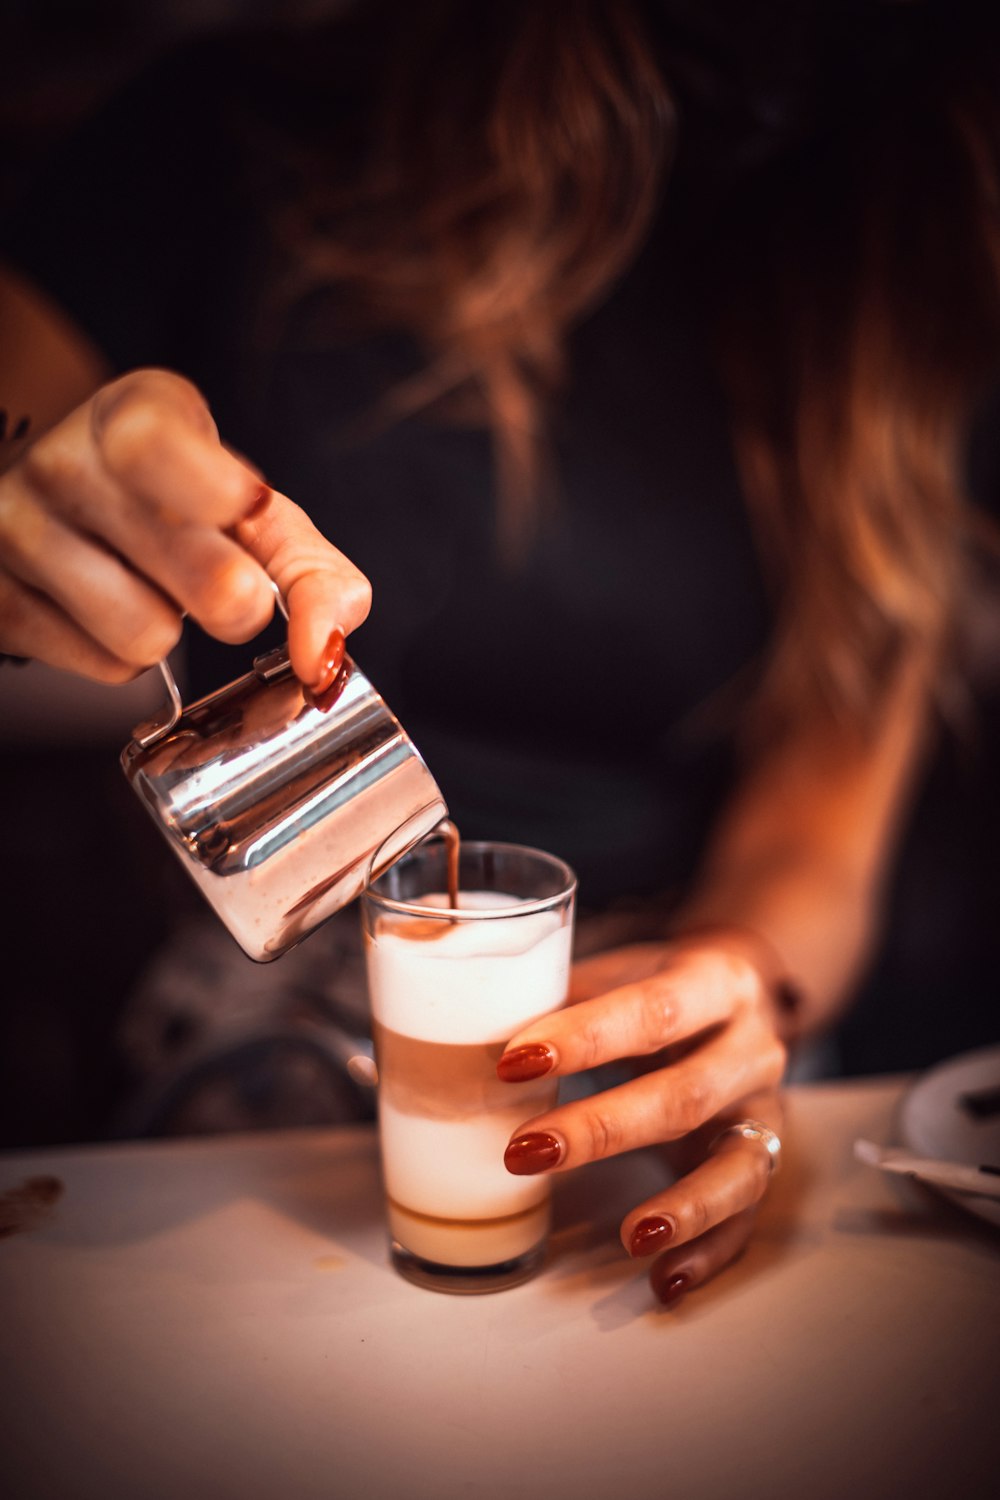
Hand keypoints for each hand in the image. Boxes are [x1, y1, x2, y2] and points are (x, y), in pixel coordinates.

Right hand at [0, 368, 370, 685]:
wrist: (72, 504)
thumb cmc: (174, 503)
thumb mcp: (250, 508)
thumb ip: (310, 570)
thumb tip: (322, 651)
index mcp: (135, 414)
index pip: (158, 448)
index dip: (216, 494)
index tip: (245, 509)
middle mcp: (64, 463)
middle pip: (198, 575)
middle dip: (234, 600)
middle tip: (219, 578)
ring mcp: (17, 529)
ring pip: (147, 635)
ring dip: (170, 629)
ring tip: (149, 585)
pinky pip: (107, 668)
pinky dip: (125, 655)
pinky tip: (106, 608)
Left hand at [498, 932, 787, 1303]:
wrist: (746, 993)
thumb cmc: (661, 987)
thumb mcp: (625, 970)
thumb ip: (566, 995)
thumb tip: (473, 1023)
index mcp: (716, 981)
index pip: (654, 1009)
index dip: (585, 1037)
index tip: (514, 1062)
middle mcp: (753, 1048)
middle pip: (687, 1094)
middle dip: (606, 1129)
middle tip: (526, 1152)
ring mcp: (766, 1110)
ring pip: (737, 1165)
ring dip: (683, 1205)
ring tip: (629, 1236)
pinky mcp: (767, 1162)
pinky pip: (747, 1218)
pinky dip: (708, 1252)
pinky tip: (664, 1280)